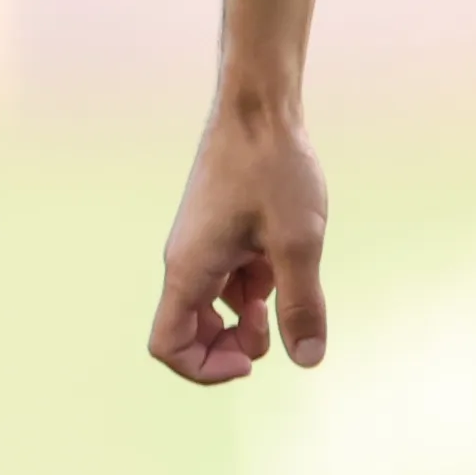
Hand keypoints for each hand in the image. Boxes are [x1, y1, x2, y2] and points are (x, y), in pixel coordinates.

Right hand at [149, 106, 331, 380]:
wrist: (260, 107)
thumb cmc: (274, 167)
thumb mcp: (298, 243)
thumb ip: (302, 304)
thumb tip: (307, 360)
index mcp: (190, 269)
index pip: (168, 345)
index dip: (204, 368)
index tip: (251, 360)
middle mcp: (186, 261)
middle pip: (188, 331)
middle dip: (229, 347)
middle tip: (271, 337)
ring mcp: (202, 246)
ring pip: (213, 305)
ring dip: (247, 317)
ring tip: (286, 296)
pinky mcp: (220, 232)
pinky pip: (229, 278)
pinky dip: (256, 286)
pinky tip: (286, 265)